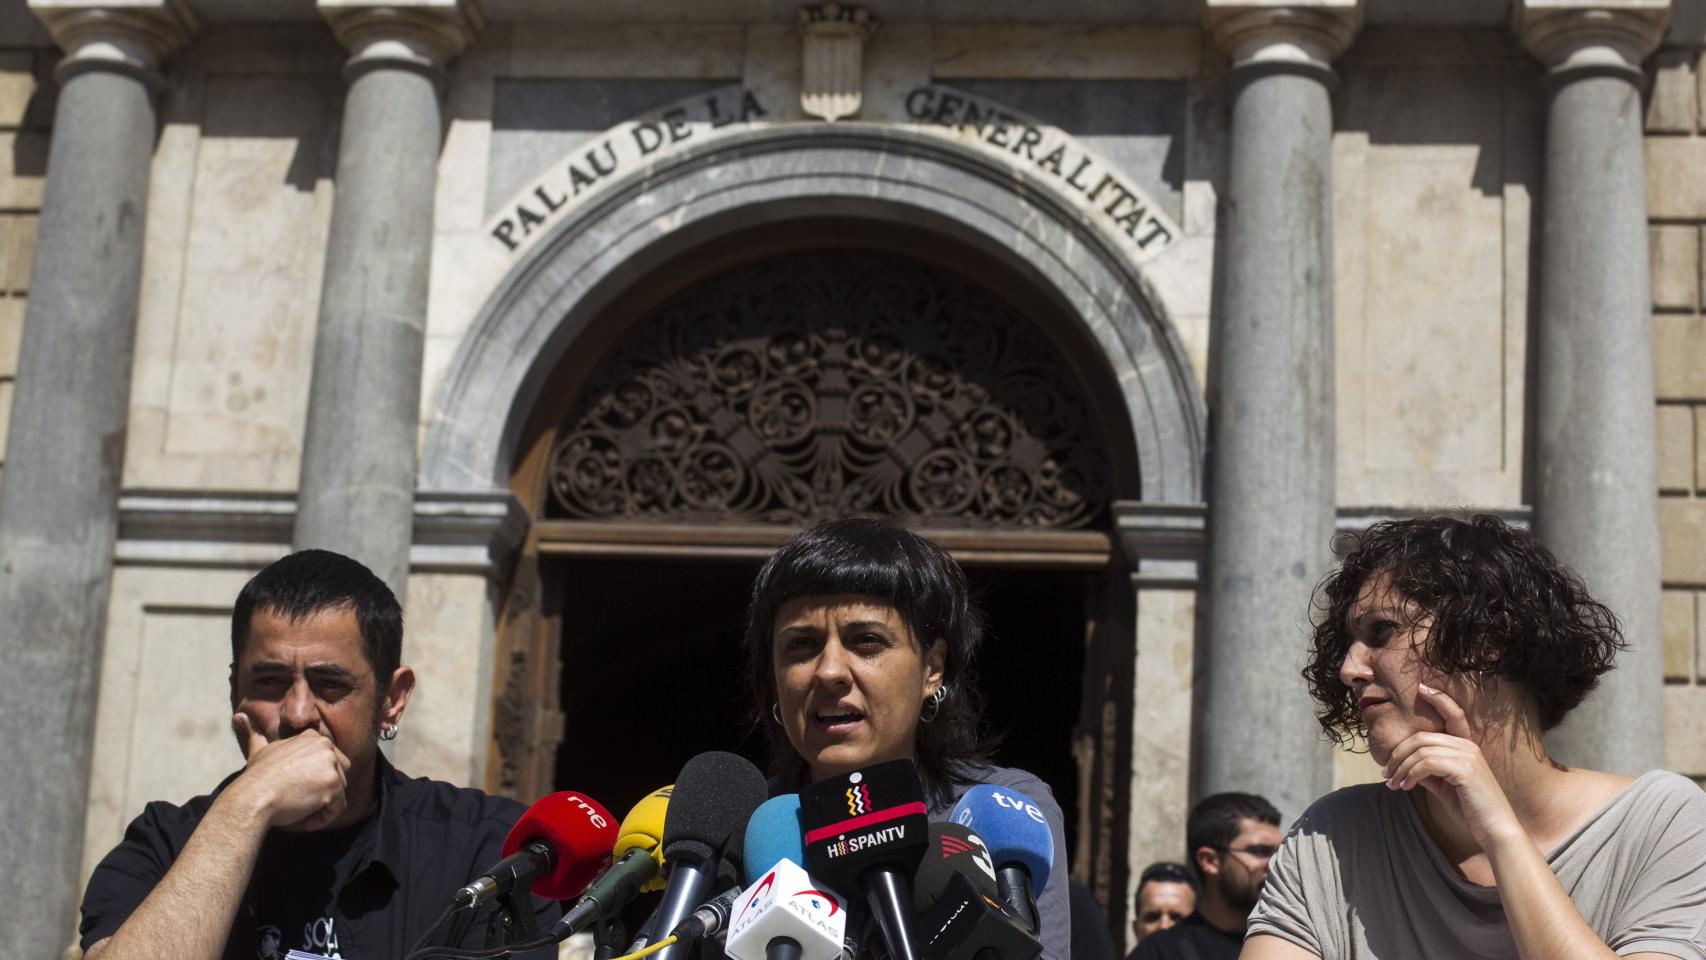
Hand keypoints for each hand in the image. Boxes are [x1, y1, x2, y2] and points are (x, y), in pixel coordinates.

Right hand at [228, 714, 350, 829]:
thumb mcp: (258, 750)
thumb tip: (239, 715)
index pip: (328, 763)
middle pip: (338, 776)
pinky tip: (305, 820)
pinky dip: (324, 818)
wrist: (253, 798)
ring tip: (298, 810)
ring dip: (320, 806)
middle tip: (298, 802)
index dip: (314, 780)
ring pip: (338, 793)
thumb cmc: (255, 779)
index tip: (295, 790)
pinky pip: (338, 808)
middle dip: (322, 792)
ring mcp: (331, 763)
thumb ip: (255, 734)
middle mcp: (326, 746)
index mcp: (313, 737)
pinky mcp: (333, 784)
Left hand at [1381, 683, 1521, 851]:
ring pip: (1420, 751)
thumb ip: (1427, 771)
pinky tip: (1405, 787)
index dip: (1439, 699)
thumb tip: (1403, 765)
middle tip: (1386, 773)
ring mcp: (1468, 755)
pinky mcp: (1465, 768)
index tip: (1421, 688)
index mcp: (1467, 746)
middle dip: (1398, 754)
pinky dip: (1410, 775)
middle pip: (1421, 738)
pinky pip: (1426, 763)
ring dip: (1400, 768)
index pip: (1453, 714)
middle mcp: (1468, 746)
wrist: (1495, 831)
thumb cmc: (1471, 810)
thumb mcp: (1444, 787)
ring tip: (1393, 784)